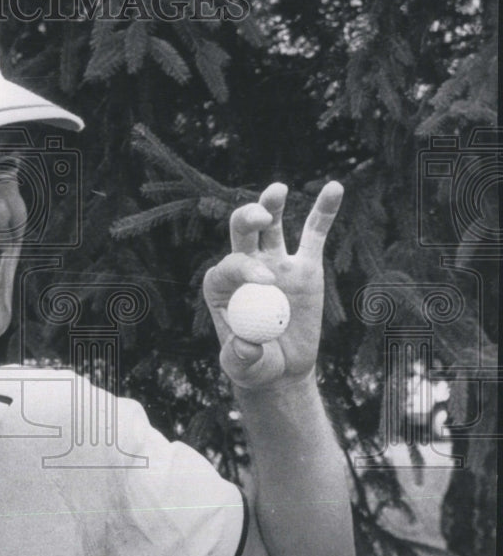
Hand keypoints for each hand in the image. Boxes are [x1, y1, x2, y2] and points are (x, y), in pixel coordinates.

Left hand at [202, 181, 342, 389]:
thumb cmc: (254, 365)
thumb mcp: (243, 366)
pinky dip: (324, 211)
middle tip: (262, 220)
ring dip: (271, 204)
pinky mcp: (304, 265)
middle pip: (242, 232)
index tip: (267, 281)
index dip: (246, 266)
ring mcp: (275, 261)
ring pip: (272, 225)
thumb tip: (248, 344)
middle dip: (248, 219)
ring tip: (277, 190)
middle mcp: (245, 265)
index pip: (229, 265)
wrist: (281, 367)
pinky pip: (314, 234)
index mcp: (221, 285)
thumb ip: (241, 356)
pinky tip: (334, 188)